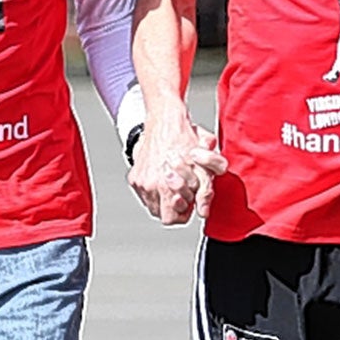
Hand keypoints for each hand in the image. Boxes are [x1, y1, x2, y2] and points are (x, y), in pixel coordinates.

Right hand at [128, 110, 227, 226]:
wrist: (164, 120)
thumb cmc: (187, 140)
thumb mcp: (205, 165)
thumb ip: (205, 190)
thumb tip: (203, 211)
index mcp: (168, 185)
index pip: (174, 218)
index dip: (185, 212)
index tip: (190, 202)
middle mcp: (151, 185)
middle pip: (164, 215)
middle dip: (176, 206)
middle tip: (184, 192)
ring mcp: (140, 182)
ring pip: (153, 207)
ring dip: (164, 199)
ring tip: (174, 183)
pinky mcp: (134, 177)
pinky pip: (144, 195)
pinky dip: (154, 191)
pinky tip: (163, 177)